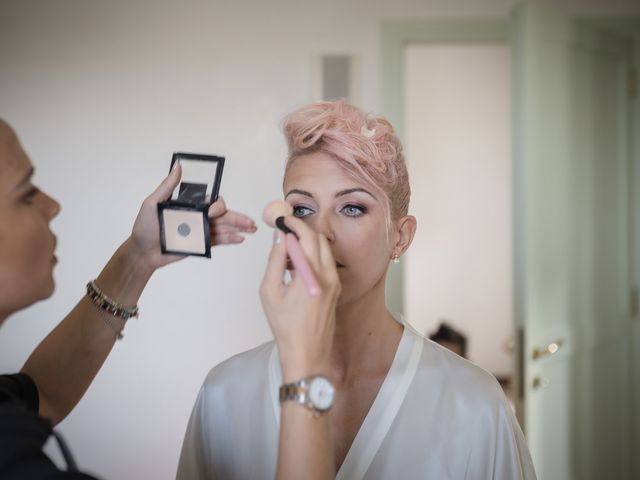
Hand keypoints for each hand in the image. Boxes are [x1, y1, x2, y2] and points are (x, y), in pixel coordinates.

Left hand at [128, 163, 256, 269]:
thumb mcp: (153, 203)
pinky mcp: (200, 244)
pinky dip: (230, 239)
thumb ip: (167, 187)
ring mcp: (200, 231)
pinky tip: (240, 239)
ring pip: (224, 228)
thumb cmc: (145, 226)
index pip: (211, 202)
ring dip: (239, 228)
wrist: (142, 251)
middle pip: (223, 216)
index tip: (211, 213)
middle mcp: (198, 217)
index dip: (216, 207)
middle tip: (250, 222)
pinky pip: (218, 240)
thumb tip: (178, 166)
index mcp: (190, 205)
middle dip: (237, 218)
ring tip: (252, 229)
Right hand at [260, 217, 340, 380]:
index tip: (283, 219)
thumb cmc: (286, 328)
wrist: (307, 354)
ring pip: (324, 251)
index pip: (307, 237)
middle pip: (319, 240)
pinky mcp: (336, 290)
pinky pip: (326, 264)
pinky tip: (296, 269)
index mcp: (312, 275)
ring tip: (286, 255)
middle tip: (284, 232)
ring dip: (308, 244)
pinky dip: (313, 257)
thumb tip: (279, 239)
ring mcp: (335, 283)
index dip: (294, 224)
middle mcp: (328, 276)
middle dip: (302, 231)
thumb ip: (275, 261)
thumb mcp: (270, 292)